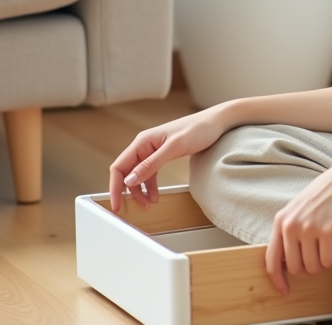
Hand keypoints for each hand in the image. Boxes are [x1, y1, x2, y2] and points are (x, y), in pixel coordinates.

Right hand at [109, 108, 228, 212]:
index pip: (119, 166)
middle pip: (127, 173)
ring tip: (148, 205)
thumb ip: (151, 164)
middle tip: (135, 208)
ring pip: (138, 175)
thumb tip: (129, 180)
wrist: (216, 123)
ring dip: (140, 191)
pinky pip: (150, 174)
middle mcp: (144, 146)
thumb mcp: (174, 148)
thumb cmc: (197, 129)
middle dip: (129, 192)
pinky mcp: (162, 155)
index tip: (116, 204)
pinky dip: (150, 186)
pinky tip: (154, 196)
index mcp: (142, 141)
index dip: (115, 187)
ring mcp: (153, 151)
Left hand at [265, 153, 331, 294]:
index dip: (277, 279)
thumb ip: (289, 230)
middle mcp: (292, 225)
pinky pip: (327, 262)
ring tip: (331, 252)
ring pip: (312, 267)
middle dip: (308, 268)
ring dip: (324, 264)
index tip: (284, 290)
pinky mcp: (328, 232)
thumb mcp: (299, 209)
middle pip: (294, 268)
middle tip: (319, 258)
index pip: (272, 258)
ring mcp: (309, 229)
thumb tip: (286, 260)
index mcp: (281, 220)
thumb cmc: (326, 193)